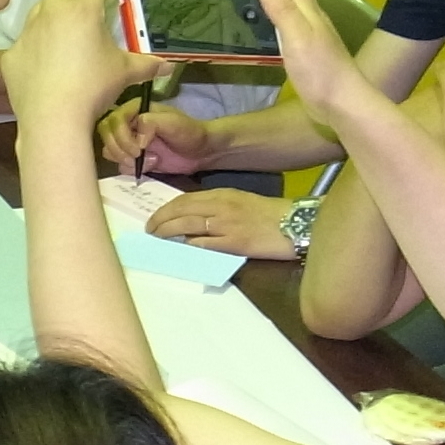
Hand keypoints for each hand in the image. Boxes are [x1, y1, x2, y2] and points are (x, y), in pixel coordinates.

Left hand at [1, 0, 142, 138]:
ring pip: (38, 8)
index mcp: (82, 11)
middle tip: (87, 2)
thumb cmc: (93, 90)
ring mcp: (28, 34)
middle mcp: (52, 14)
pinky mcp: (12, 55)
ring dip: (53, 13)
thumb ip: (145, 65)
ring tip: (66, 35)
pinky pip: (25, 42)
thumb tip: (168, 68)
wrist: (52, 121)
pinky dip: (38, 47)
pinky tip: (47, 66)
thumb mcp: (123, 74)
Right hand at [96, 79, 209, 173]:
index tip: (138, 148)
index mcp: (134, 110)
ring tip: (150, 160)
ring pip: (109, 152)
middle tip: (138, 157)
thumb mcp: (173, 122)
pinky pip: (120, 166)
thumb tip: (136, 140)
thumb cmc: (189, 131)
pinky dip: (133, 169)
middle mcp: (127, 124)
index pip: (112, 121)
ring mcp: (128, 142)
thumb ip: (151, 123)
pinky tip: (152, 165)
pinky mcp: (132, 159)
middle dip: (120, 150)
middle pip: (106, 137)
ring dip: (127, 160)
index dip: (121, 137)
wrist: (201, 152)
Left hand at [144, 188, 296, 258]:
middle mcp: (221, 206)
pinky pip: (204, 244)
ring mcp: (226, 225)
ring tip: (157, 239)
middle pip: (181, 210)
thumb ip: (217, 208)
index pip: (185, 199)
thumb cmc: (270, 215)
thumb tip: (193, 220)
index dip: (165, 209)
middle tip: (149, 230)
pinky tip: (180, 250)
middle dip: (160, 220)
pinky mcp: (234, 243)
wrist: (295, 224)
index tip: (154, 218)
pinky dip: (189, 246)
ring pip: (187, 225)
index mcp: (223, 195)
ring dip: (167, 233)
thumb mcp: (241, 202)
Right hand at [248, 0, 365, 127]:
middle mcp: (308, 11)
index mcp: (306, 4)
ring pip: (285, 0)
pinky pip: (284, 23)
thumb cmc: (320, 71)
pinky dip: (268, 20)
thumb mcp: (296, 36)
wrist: (342, 104)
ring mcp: (307, 30)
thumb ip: (281, 7)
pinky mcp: (304, 48)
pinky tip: (256, 36)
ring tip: (240, 11)